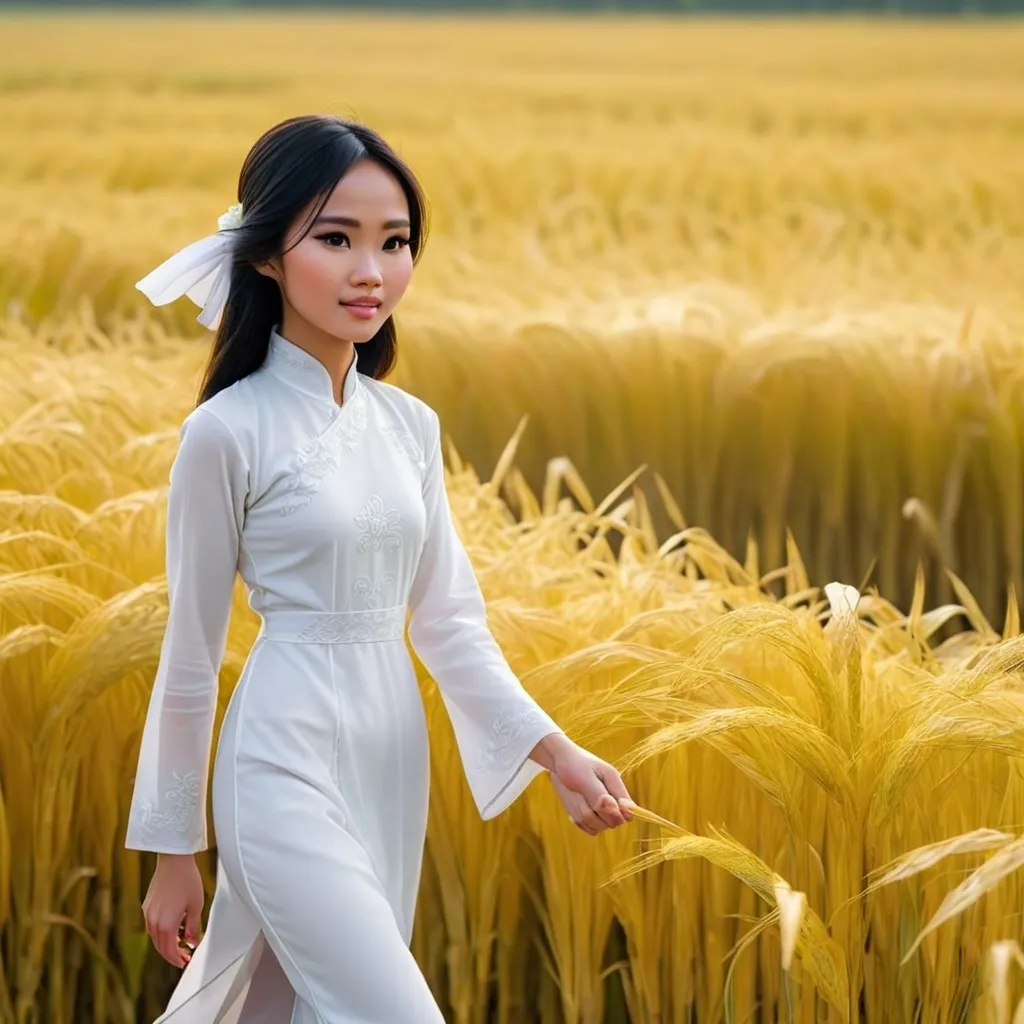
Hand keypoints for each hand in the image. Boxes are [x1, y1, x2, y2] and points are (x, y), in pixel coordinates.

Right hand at [142, 853, 204, 967]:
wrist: (174, 861)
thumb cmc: (188, 881)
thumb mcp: (196, 905)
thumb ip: (193, 927)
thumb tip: (192, 942)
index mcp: (166, 925)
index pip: (169, 951)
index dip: (177, 959)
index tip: (185, 962)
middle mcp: (153, 922)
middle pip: (160, 947)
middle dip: (172, 954)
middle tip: (185, 955)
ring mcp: (148, 914)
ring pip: (155, 937)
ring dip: (166, 943)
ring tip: (181, 942)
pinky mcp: (147, 906)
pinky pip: (153, 926)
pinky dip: (162, 932)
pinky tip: (173, 927)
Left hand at [533, 733, 634, 835]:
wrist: (558, 761)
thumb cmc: (572, 765)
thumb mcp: (584, 778)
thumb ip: (599, 796)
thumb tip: (615, 811)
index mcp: (615, 783)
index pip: (628, 809)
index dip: (615, 814)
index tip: (596, 805)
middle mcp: (612, 798)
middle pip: (613, 822)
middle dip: (595, 814)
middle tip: (581, 796)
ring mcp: (602, 808)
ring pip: (600, 827)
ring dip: (584, 817)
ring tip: (576, 798)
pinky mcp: (592, 814)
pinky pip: (590, 829)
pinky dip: (580, 822)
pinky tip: (574, 807)